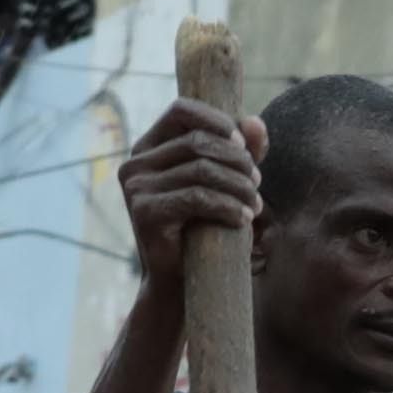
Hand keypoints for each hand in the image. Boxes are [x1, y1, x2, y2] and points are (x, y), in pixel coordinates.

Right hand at [118, 98, 261, 308]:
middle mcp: (135, 163)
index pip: (181, 110)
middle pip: (197, 142)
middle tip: (257, 183)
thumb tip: (255, 121)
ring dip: (238, 186)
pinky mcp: (145, 213)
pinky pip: (197, 197)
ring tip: (255, 205)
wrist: (180, 282)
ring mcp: (136, 188)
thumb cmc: (202, 227)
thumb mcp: (224, 183)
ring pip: (201, 170)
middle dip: (236, 160)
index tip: (244, 146)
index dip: (216, 120)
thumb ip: (239, 150)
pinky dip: (228, 207)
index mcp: (148, 147)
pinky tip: (243, 219)